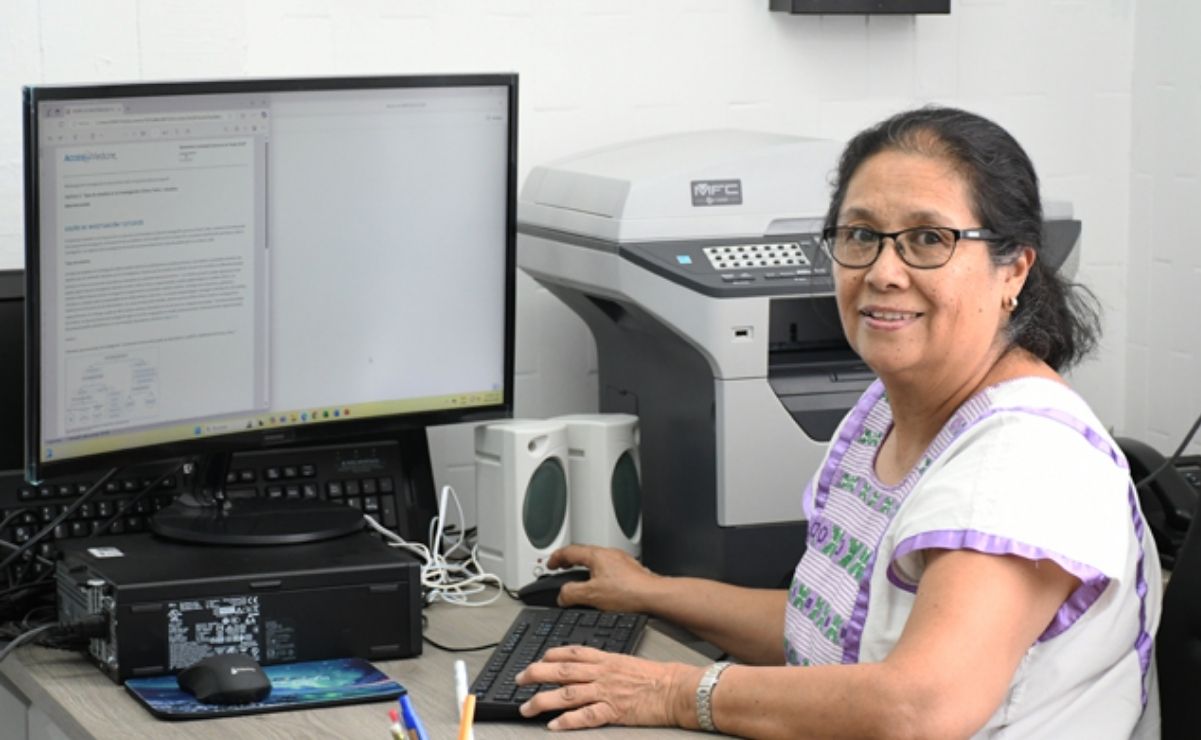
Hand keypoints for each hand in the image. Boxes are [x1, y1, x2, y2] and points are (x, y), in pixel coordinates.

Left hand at [516, 646, 701, 729]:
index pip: (572, 652)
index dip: (550, 654)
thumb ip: (607, 664)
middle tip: (519, 680)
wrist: (676, 688)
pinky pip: (585, 716)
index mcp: (606, 659)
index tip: (538, 658)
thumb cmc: (657, 676)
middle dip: (536, 674)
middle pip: (561, 670)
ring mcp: (606, 692)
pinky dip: (568, 721)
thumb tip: (590, 666)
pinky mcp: (613, 711)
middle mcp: (602, 673)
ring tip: (527, 707)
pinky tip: (554, 725)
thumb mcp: (628, 661)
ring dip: (542, 700)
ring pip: (566, 693)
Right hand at [547, 544, 661, 611]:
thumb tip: (562, 596)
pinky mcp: (630, 571)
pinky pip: (609, 569)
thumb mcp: (591, 595)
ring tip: (580, 579)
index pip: (569, 551)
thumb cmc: (628, 592)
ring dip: (585, 568)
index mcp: (596, 555)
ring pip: (597, 561)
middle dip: (570, 561)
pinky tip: (602, 587)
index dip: (556, 558)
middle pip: (584, 553)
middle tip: (561, 567)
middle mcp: (609, 554)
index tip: (550, 564)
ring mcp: (621, 561)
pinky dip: (599, 574)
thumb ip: (571, 594)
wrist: (654, 596)